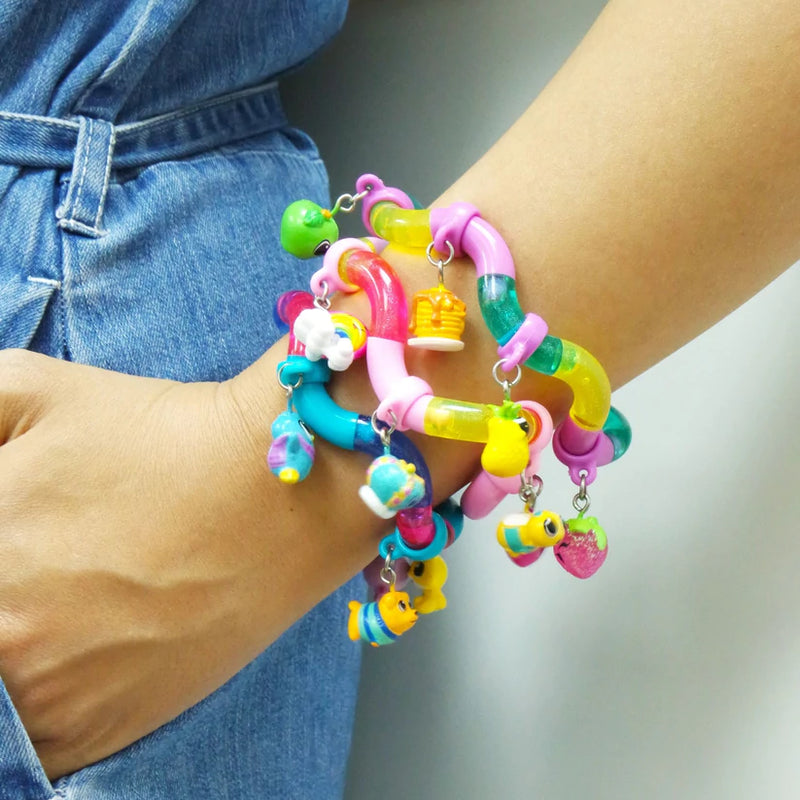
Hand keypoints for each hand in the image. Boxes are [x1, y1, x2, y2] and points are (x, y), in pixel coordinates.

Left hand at [0, 349, 313, 778]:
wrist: (276, 488)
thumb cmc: (159, 433)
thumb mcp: (28, 387)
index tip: (9, 543)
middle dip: (1, 596)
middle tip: (34, 565)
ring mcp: (44, 703)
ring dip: (6, 655)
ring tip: (54, 602)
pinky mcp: (97, 734)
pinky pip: (22, 752)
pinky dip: (24, 709)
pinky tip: (59, 652)